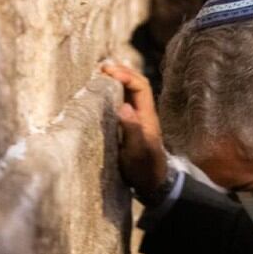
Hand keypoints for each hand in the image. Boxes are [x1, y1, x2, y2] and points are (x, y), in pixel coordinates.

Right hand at [101, 64, 168, 195]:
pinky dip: (114, 93)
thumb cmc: (144, 170)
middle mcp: (144, 114)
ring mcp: (138, 119)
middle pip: (136, 84)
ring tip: (100, 75)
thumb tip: (123, 107)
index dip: (125, 75)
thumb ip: (132, 130)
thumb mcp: (137, 152)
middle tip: (101, 68)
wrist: (152, 185)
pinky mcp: (131, 126)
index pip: (140, 86)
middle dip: (121, 72)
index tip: (106, 73)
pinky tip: (102, 93)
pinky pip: (124, 102)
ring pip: (130, 92)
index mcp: (147, 116)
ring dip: (118, 81)